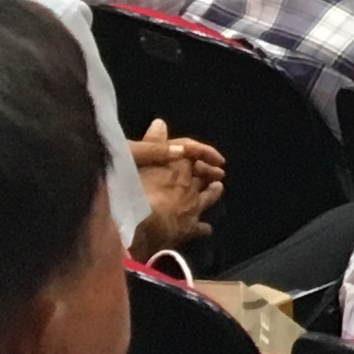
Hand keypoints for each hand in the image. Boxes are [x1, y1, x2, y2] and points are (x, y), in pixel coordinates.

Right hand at [133, 124, 225, 249]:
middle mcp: (190, 185)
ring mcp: (193, 208)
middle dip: (209, 173)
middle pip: (204, 176)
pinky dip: (205, 228)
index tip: (215, 156)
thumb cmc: (135, 190)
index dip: (204, 152)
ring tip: (217, 188)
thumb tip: (160, 123)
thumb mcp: (136, 162)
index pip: (194, 154)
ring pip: (208, 198)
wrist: (140, 228)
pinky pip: (202, 229)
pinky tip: (207, 229)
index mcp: (179, 166)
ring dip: (213, 192)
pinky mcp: (189, 230)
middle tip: (218, 173)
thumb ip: (151, 143)